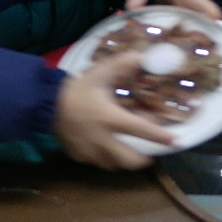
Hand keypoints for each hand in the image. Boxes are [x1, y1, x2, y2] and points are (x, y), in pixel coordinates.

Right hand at [54, 53, 176, 170]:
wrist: (45, 104)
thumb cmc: (77, 89)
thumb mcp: (99, 73)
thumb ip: (121, 65)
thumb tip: (142, 56)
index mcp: (110, 118)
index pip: (140, 130)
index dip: (159, 136)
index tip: (175, 140)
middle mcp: (102, 139)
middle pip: (129, 160)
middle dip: (144, 159)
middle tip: (149, 151)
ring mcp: (89, 151)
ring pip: (114, 165)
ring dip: (125, 160)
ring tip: (129, 149)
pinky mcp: (79, 157)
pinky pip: (97, 163)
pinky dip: (106, 158)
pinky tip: (105, 147)